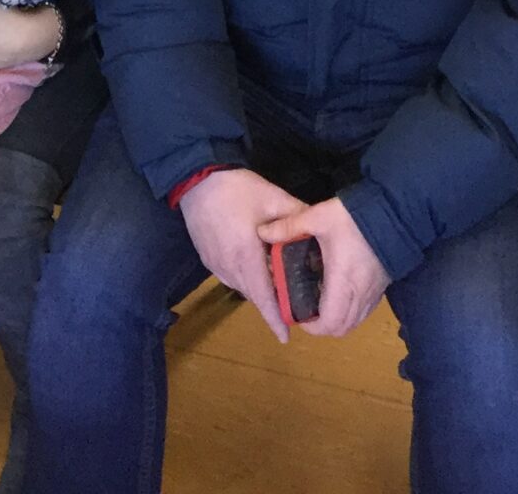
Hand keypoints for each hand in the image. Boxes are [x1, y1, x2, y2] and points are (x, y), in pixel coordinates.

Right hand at [177, 168, 305, 340]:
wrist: (197, 179)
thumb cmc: (236, 189)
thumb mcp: (272, 198)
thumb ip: (297, 217)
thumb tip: (319, 230)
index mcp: (246, 256)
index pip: (263, 297)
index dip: (274, 318)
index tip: (285, 338)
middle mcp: (229, 267)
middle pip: (253, 295)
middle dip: (271, 304)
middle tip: (290, 305)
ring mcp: (215, 265)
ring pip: (241, 287)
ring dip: (257, 290)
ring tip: (275, 284)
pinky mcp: (207, 260)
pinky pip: (229, 278)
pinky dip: (244, 279)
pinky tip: (253, 267)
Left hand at [259, 197, 389, 338]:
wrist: (396, 212)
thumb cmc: (354, 218)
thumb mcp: (317, 217)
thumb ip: (288, 227)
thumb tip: (262, 232)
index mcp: (342, 282)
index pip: (329, 323)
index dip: (311, 326)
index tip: (296, 313)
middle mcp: (359, 294)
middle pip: (341, 329)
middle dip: (321, 326)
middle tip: (305, 308)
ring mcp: (373, 293)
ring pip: (354, 322)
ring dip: (337, 320)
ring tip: (320, 301)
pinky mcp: (382, 287)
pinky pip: (364, 312)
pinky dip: (350, 311)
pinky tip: (339, 291)